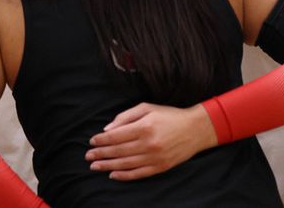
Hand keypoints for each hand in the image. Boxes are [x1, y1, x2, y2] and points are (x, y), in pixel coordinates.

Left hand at [84, 102, 215, 180]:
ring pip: (125, 164)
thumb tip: (107, 129)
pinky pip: (138, 174)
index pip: (116, 136)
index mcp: (144, 126)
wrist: (196, 129)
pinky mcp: (160, 167)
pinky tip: (112, 175)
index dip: (101, 140)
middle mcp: (149, 143)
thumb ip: (125, 116)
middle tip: (88, 156)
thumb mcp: (147, 108)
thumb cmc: (169, 116)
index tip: (91, 142)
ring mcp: (155, 157)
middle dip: (100, 154)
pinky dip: (124, 175)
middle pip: (118, 151)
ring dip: (107, 166)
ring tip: (95, 166)